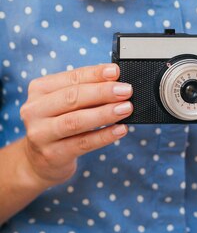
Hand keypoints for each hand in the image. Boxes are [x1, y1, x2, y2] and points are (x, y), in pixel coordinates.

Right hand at [18, 64, 132, 187]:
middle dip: (103, 92)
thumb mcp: (65, 103)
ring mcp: (40, 134)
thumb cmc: (59, 123)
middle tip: (126, 91)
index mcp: (39, 90)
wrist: (39, 161)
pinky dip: (104, 136)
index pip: (71, 78)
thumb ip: (86, 90)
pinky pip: (83, 143)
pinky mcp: (52, 154)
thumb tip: (117, 81)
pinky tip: (121, 129)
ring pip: (76, 121)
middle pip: (72, 98)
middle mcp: (35, 110)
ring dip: (105, 113)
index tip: (116, 71)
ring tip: (126, 108)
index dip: (95, 74)